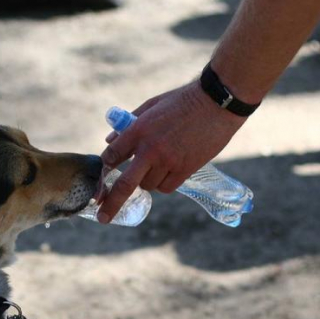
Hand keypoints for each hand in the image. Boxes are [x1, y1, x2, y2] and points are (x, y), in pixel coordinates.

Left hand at [97, 80, 246, 222]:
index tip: (102, 176)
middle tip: (102, 217)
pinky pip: (166, 188)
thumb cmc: (183, 101)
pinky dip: (163, 184)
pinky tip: (169, 171)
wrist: (217, 103)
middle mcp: (150, 149)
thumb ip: (129, 124)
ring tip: (156, 166)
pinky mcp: (185, 169)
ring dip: (146, 181)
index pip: (112, 155)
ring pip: (148, 186)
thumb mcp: (151, 105)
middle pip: (125, 184)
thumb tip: (110, 141)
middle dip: (110, 202)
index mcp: (138, 129)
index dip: (105, 166)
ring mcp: (168, 161)